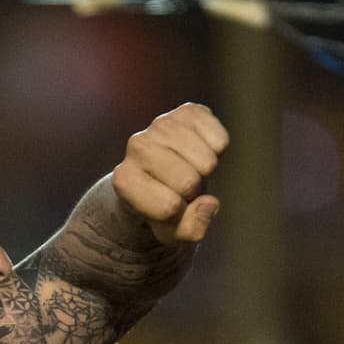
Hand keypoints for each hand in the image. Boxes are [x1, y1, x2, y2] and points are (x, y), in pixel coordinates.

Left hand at [110, 103, 229, 246]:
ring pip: (207, 161)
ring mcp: (161, 124)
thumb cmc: (161, 207)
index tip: (165, 207)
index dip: (177, 214)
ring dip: (204, 172)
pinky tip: (197, 151)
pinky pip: (220, 141)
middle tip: (179, 188)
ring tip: (186, 169)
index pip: (168, 207)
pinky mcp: (188, 111)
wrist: (160, 172)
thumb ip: (191, 229)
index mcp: (123, 179)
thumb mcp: (171, 232)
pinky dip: (217, 152)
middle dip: (191, 192)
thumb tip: (208, 203)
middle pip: (188, 182)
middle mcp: (136, 146)